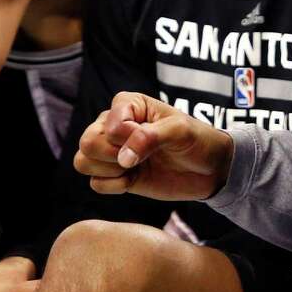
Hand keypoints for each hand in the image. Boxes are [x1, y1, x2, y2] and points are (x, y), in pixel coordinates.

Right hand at [74, 91, 234, 200]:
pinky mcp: (115, 174)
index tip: (153, 138)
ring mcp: (112, 150)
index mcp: (127, 104)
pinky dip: (114, 186)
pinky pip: (95, 184)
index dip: (129, 138)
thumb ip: (149, 138)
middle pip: (86, 142)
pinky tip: (134, 180)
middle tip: (138, 159)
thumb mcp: (180, 132)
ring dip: (109, 171)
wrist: (209, 169)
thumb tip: (122, 159)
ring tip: (135, 168)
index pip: (109, 124)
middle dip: (112, 156)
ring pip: (82, 162)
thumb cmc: (197, 140)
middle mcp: (113, 124)